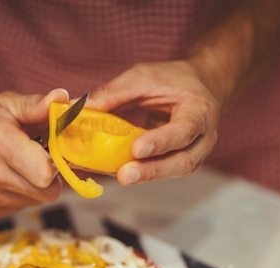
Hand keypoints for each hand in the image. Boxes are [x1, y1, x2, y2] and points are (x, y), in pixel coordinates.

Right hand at [0, 87, 69, 219]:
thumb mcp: (5, 103)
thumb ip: (36, 105)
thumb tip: (63, 99)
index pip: (44, 172)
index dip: (57, 163)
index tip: (52, 152)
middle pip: (46, 191)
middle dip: (49, 175)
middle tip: (38, 158)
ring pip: (35, 201)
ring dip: (34, 186)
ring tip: (17, 166)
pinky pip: (19, 208)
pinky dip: (19, 195)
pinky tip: (5, 178)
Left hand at [87, 60, 220, 185]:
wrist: (202, 86)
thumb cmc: (173, 80)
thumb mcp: (144, 77)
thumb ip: (113, 93)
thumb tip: (76, 107)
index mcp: (199, 110)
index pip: (184, 130)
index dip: (161, 141)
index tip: (137, 149)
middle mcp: (202, 137)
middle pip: (182, 161)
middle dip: (152, 170)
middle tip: (124, 176)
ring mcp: (194, 153)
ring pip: (175, 171)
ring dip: (146, 176)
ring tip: (120, 177)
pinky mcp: (180, 162)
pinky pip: (163, 171)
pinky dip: (142, 173)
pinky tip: (118, 173)